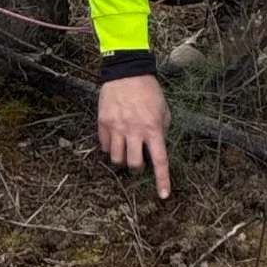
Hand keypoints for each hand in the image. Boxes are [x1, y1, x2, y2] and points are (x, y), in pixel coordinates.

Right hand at [98, 72, 171, 198]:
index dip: (162, 180)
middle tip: (139, 160)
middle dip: (137, 167)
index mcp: (153, 128)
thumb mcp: (163, 108)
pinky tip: (114, 140)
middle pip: (134, 164)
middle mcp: (135, 131)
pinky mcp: (103, 123)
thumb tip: (158, 143)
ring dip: (122, 160)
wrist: (126, 71)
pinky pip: (105, 146)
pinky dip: (110, 148)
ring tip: (125, 151)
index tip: (163, 195)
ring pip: (117, 159)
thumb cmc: (148, 89)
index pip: (159, 160)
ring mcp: (117, 128)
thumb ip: (162, 127)